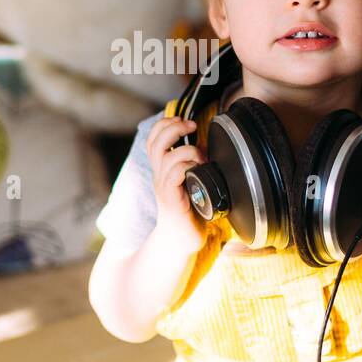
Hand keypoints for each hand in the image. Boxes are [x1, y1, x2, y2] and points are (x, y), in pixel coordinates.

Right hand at [146, 115, 207, 251]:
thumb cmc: (190, 211)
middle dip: (173, 127)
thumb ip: (193, 164)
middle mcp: (159, 176)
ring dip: (188, 150)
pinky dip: (187, 166)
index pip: (153, 139)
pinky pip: (174, 175)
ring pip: (167, 157)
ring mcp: (163, 187)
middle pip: (155, 142)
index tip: (184, 121)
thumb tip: (208, 146)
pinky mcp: (171, 200)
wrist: (181, 240)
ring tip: (201, 157)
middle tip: (191, 126)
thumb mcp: (190, 181)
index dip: (165, 124)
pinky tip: (199, 171)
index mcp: (162, 169)